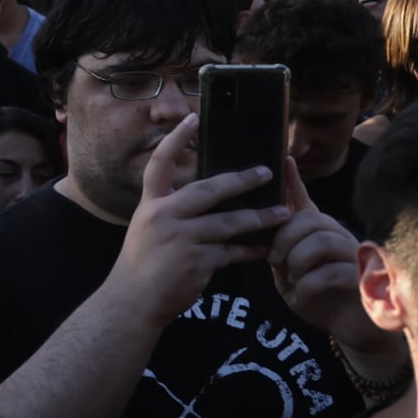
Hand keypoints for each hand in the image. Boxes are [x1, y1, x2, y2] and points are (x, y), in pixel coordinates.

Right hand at [104, 114, 287, 326]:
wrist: (134, 300)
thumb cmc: (144, 263)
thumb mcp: (148, 227)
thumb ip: (172, 210)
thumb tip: (209, 196)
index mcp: (151, 204)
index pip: (160, 163)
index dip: (176, 139)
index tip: (193, 117)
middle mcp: (164, 216)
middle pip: (208, 189)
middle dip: (241, 180)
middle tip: (266, 172)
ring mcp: (181, 239)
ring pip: (229, 223)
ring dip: (260, 218)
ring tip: (283, 213)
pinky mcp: (197, 262)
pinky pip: (233, 253)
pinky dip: (251, 251)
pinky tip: (266, 249)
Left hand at [268, 157, 392, 353]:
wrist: (353, 330)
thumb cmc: (319, 299)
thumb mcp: (290, 274)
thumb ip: (279, 252)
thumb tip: (262, 230)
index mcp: (319, 233)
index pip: (306, 202)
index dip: (295, 182)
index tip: (284, 159)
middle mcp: (339, 237)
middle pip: (309, 219)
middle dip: (284, 238)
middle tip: (273, 260)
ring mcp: (355, 256)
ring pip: (321, 241)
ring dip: (296, 261)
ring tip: (290, 279)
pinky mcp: (364, 280)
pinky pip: (331, 271)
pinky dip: (308, 285)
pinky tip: (300, 296)